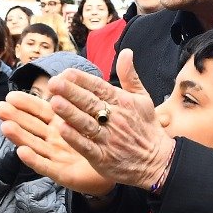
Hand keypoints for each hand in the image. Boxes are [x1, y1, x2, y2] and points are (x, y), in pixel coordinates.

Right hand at [0, 94, 117, 197]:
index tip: (10, 95)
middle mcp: (54, 139)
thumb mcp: (94, 114)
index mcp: (60, 123)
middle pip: (31, 126)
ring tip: (5, 127)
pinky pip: (46, 166)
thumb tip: (73, 73)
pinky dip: (34, 160)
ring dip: (19, 136)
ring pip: (34, 144)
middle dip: (15, 117)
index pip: (40, 110)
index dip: (25, 103)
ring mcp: (56, 156)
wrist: (117, 165)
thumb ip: (85, 95)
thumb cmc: (103, 139)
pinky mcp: (62, 173)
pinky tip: (22, 152)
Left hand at [36, 50, 174, 191]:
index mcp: (123, 102)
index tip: (66, 72)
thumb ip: (130, 76)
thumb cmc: (147, 128)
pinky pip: (87, 147)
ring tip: (54, 102)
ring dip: (70, 112)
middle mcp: (116, 119)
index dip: (82, 80)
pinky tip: (62, 129)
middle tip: (53, 83)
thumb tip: (126, 52)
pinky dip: (75, 138)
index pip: (99, 87)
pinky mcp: (104, 158)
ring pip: (86, 123)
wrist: (159, 161)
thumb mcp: (143, 99)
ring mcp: (109, 139)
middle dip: (71, 92)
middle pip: (90, 103)